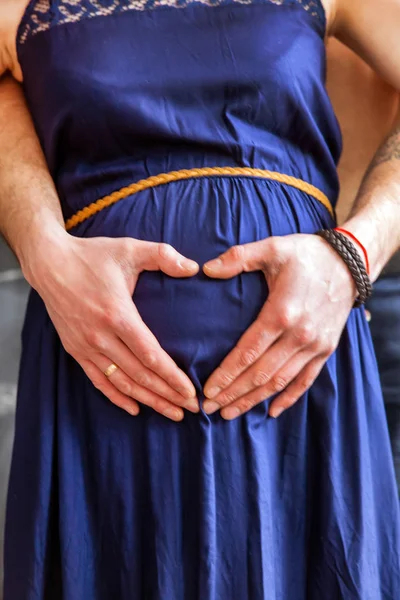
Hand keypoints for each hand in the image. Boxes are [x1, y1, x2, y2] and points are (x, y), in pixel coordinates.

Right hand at [24, 230, 199, 420]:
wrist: (49, 263)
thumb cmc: (92, 256)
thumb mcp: (130, 249)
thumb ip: (163, 256)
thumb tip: (193, 267)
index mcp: (118, 315)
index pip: (151, 355)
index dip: (172, 377)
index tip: (191, 392)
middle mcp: (101, 336)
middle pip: (140, 375)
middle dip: (167, 395)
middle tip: (191, 409)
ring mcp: (86, 346)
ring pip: (122, 383)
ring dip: (148, 401)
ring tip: (171, 413)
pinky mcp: (75, 350)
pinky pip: (98, 380)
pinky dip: (116, 397)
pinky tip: (134, 409)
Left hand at [202, 234, 356, 419]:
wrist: (349, 262)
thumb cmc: (306, 254)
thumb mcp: (272, 247)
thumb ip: (238, 257)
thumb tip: (206, 268)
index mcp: (281, 313)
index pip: (247, 352)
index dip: (226, 374)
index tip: (207, 390)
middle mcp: (299, 336)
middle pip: (260, 374)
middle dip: (232, 393)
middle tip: (209, 408)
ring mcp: (314, 346)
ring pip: (280, 382)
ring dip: (253, 400)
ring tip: (229, 413)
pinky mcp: (326, 349)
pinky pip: (306, 381)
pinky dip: (288, 398)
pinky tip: (271, 411)